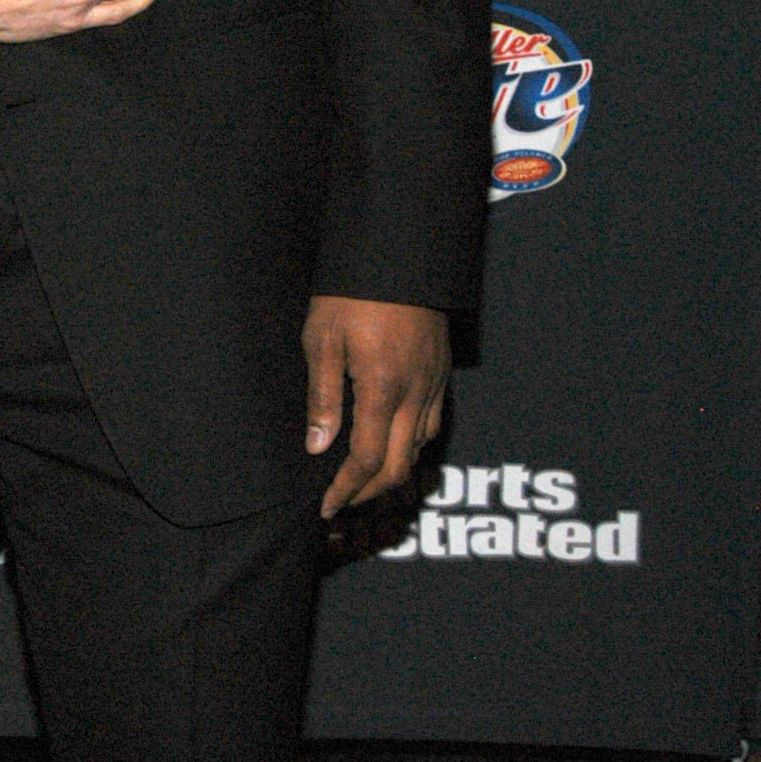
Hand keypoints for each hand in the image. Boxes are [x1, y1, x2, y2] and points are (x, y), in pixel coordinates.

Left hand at [304, 297, 449, 519]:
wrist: (397, 254)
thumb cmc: (351, 294)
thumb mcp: (322, 341)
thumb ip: (323, 398)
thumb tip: (318, 446)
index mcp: (382, 389)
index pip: (367, 461)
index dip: (345, 490)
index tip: (326, 506)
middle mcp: (415, 393)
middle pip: (399, 466)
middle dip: (369, 492)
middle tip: (342, 501)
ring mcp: (433, 383)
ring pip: (419, 448)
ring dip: (391, 470)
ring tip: (361, 479)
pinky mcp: (442, 371)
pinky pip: (432, 423)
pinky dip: (411, 445)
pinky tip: (392, 441)